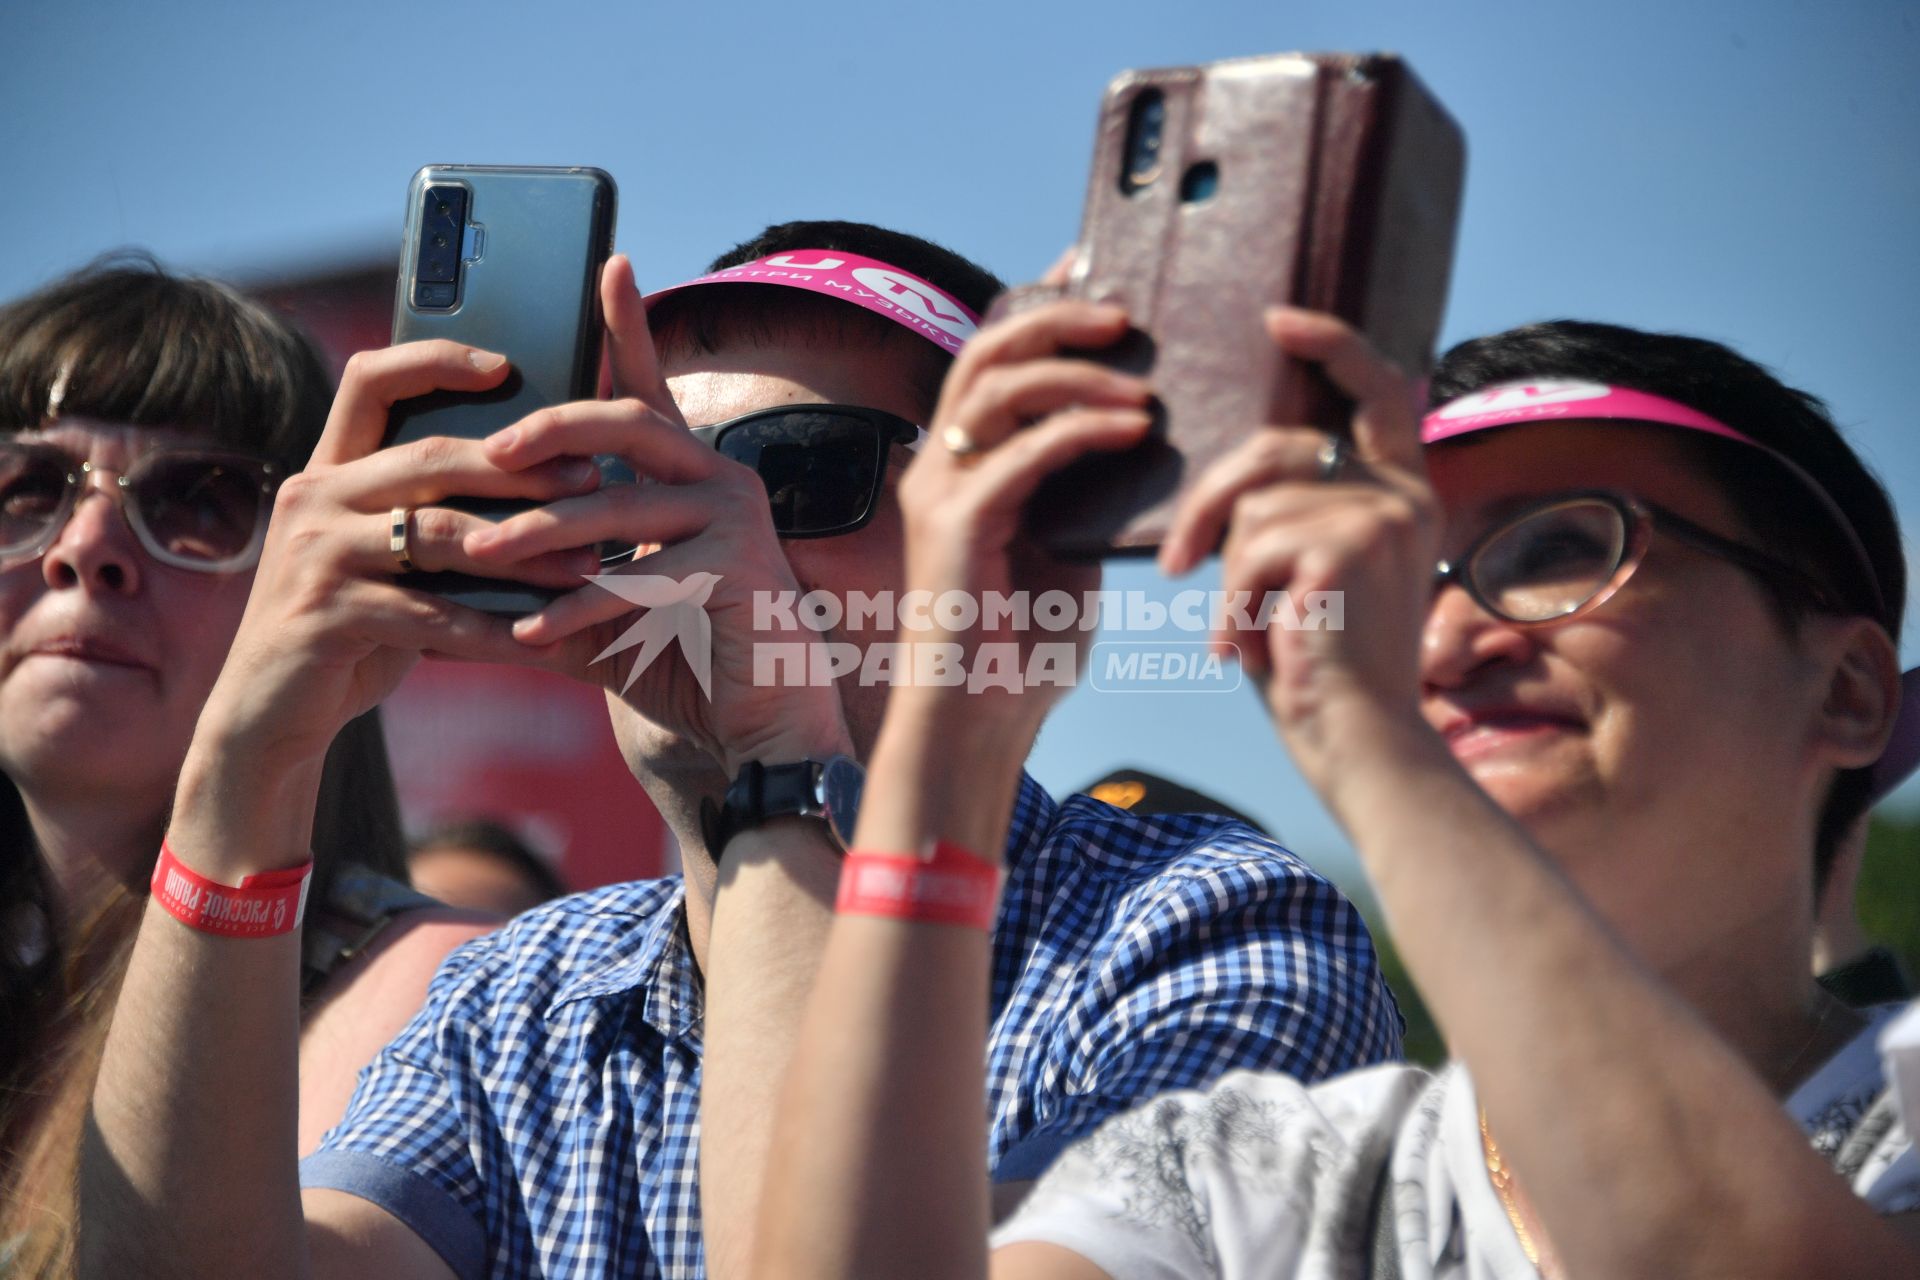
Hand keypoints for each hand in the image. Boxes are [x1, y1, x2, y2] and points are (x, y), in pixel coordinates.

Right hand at [196, 340, 605, 778]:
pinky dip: (494, 630)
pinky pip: (430, 615)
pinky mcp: (325, 615)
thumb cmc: (349, 627)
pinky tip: (546, 641)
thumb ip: (427, 514)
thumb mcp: (381, 558)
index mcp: (328, 470)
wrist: (266, 711)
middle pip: (428, 458)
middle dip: (519, 468)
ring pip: (438, 536)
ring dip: (524, 553)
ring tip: (588, 566)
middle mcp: (312, 498)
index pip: (371, 380)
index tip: (505, 364)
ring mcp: (313, 554)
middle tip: (590, 479)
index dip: (435, 361)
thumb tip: (537, 479)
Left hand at [467, 257, 852, 774]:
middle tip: (491, 448)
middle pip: (631, 423)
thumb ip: (549, 572)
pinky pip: (637, 578)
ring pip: (620, 505)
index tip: (608, 264)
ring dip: (541, 532)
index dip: (628, 328)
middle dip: (554, 427)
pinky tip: (527, 629)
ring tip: (478, 555)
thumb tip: (456, 564)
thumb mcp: (605, 604)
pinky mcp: (736, 571)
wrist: (758, 725)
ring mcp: (733, 521)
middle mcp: (720, 480)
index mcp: (690, 474)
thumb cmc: (683, 657)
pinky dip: (577, 606)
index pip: (649, 389)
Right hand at [891, 297, 1152, 728]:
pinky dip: (1081, 430)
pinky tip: (1133, 429)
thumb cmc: (1023, 650)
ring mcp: (941, 491)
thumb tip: (1139, 446)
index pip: (994, 359)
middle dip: (1057, 318)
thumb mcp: (1068, 552)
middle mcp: (940, 464)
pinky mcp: (958, 525)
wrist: (976, 725)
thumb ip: (1084, 496)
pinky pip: (1024, 453)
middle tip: (1126, 314)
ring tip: (1139, 376)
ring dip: (1076, 369)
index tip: (1096, 269)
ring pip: (999, 387)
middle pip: (987, 349)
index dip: (1040, 306)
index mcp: (963, 464)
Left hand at [1160, 308, 1435, 784]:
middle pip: (1277, 447)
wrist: (1359, 746)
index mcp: (1402, 496)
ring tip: (1247, 634)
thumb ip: (1293, 515)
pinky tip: (1251, 651)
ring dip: (1228, 577)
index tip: (1276, 320)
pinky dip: (1233, 605)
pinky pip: (1250, 549)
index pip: (1376, 391)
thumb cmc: (1320, 672)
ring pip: (1253, 506)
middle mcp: (1405, 496)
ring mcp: (1383, 515)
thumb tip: (1238, 476)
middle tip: (1176, 566)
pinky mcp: (1350, 544)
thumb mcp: (1305, 576)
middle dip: (1210, 502)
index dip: (1330, 344)